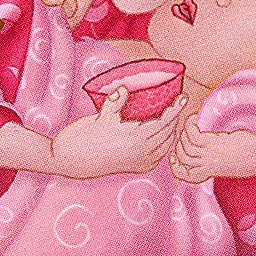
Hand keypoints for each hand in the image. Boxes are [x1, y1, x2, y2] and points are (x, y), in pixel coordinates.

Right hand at [48, 88, 186, 178]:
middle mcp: (142, 152)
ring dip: (171, 132)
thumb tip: (125, 87)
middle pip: (169, 133)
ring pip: (166, 146)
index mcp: (136, 137)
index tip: (184, 96)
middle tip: (178, 103)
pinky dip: (164, 145)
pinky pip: (158, 156)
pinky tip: (161, 137)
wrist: (71, 160)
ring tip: (171, 118)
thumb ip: (116, 100)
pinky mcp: (135, 168)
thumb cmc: (85, 136)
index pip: (166, 121)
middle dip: (176, 118)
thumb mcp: (102, 115)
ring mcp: (140, 162)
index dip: (176, 108)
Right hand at [170, 118, 255, 185]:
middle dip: (179, 143)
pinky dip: (189, 124)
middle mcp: (208, 164)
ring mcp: (210, 155)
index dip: (175, 167)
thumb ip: (216, 156)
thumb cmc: (252, 153)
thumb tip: (202, 141)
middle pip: (181, 156)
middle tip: (187, 133)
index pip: (183, 175)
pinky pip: (192, 134)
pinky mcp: (214, 144)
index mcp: (211, 171)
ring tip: (192, 124)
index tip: (173, 157)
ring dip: (184, 133)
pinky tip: (194, 118)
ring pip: (185, 146)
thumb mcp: (231, 160)